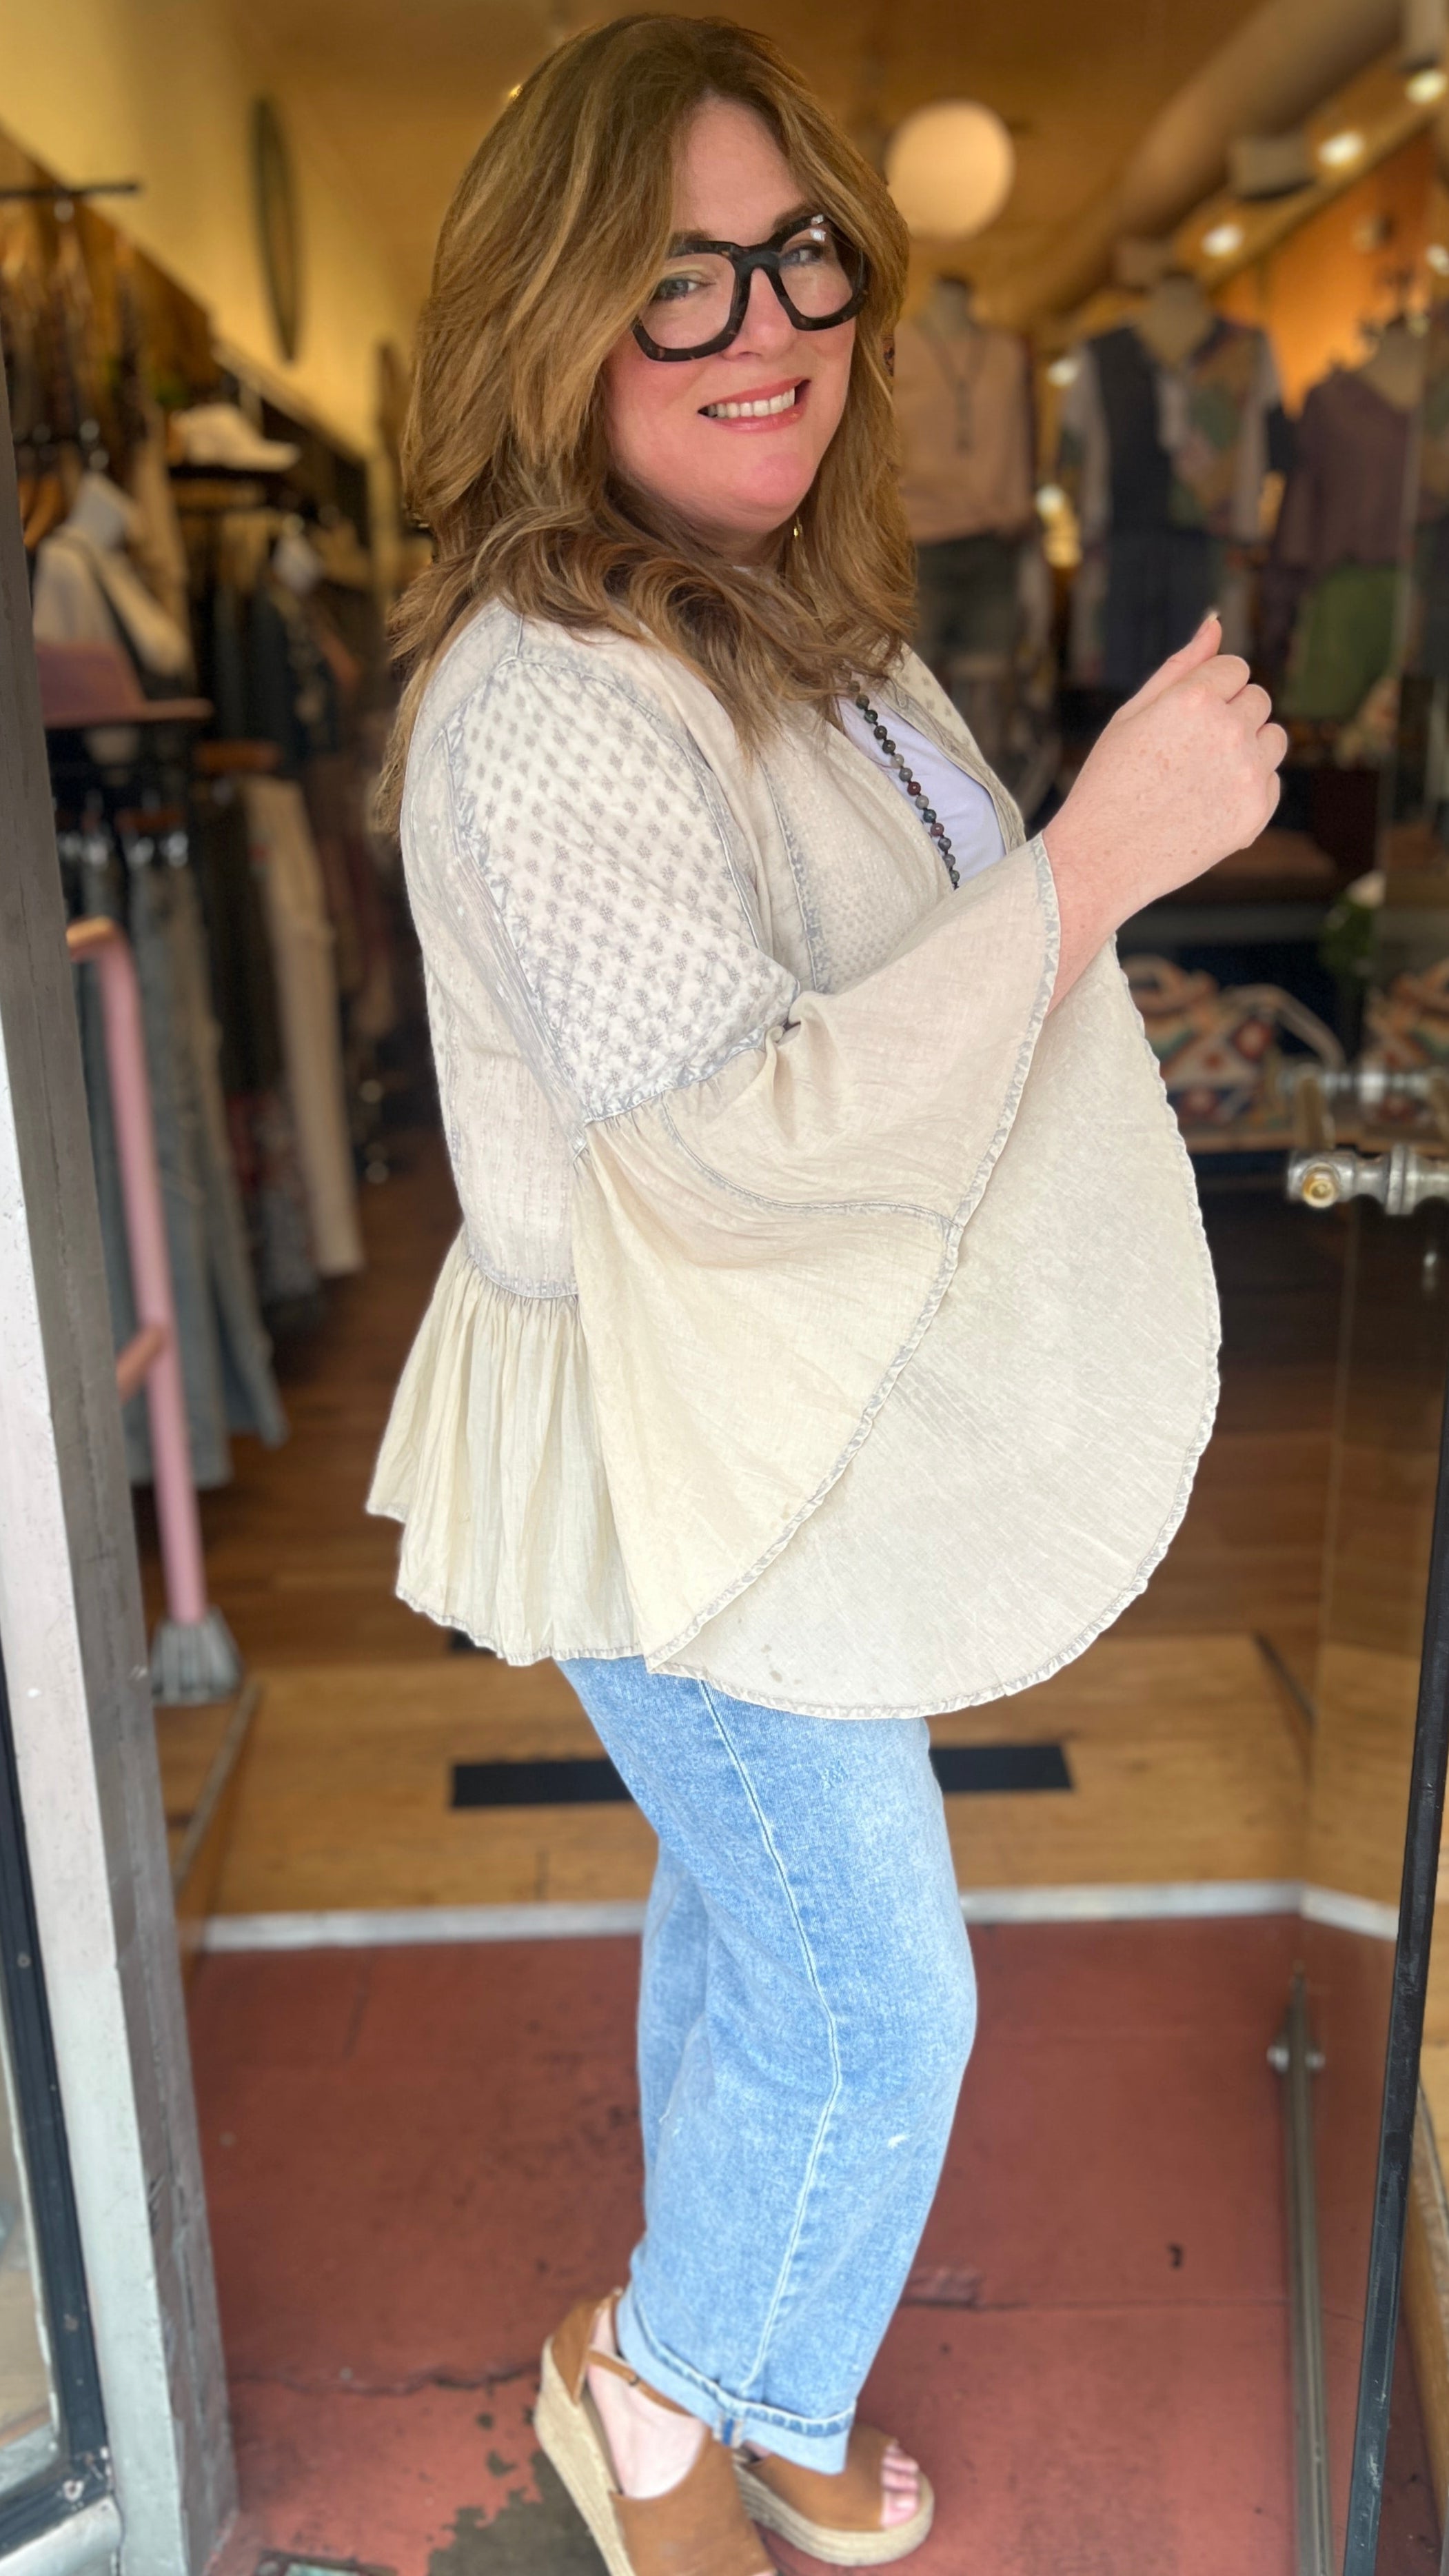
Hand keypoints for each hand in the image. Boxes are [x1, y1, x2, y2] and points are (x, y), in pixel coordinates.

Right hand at [1041, 615, 1287, 1000]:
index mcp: (1193, 698)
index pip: (1236, 669)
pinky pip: (1272, 781)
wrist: (1100, 860)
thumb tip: (1215, 622)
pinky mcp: (1256, 812)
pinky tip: (1207, 805)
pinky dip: (1248, 789)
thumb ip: (1180, 667)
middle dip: (1230, 718)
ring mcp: (1246, 773)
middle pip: (1258, 700)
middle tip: (1186, 755)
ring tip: (1201, 778)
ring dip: (1248, 749)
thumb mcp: (1132, 715)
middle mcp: (1227, 731)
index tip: (1183, 722)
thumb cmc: (1108, 783)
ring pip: (1274, 738)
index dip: (1210, 693)